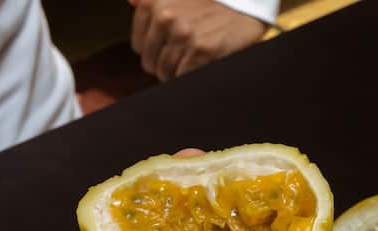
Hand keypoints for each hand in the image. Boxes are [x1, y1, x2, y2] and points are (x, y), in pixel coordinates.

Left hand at [129, 0, 267, 80]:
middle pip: (150, 63)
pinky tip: (201, 64)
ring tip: (194, 59)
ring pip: (166, 73)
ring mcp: (183, 34)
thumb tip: (131, 0)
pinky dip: (191, 76)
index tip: (169, 48)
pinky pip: (183, 77)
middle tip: (184, 55)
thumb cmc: (211, 2)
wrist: (247, 3)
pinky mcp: (200, 50)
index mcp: (154, 3)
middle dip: (165, 64)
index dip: (154, 52)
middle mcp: (165, 17)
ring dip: (178, 72)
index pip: (139, 46)